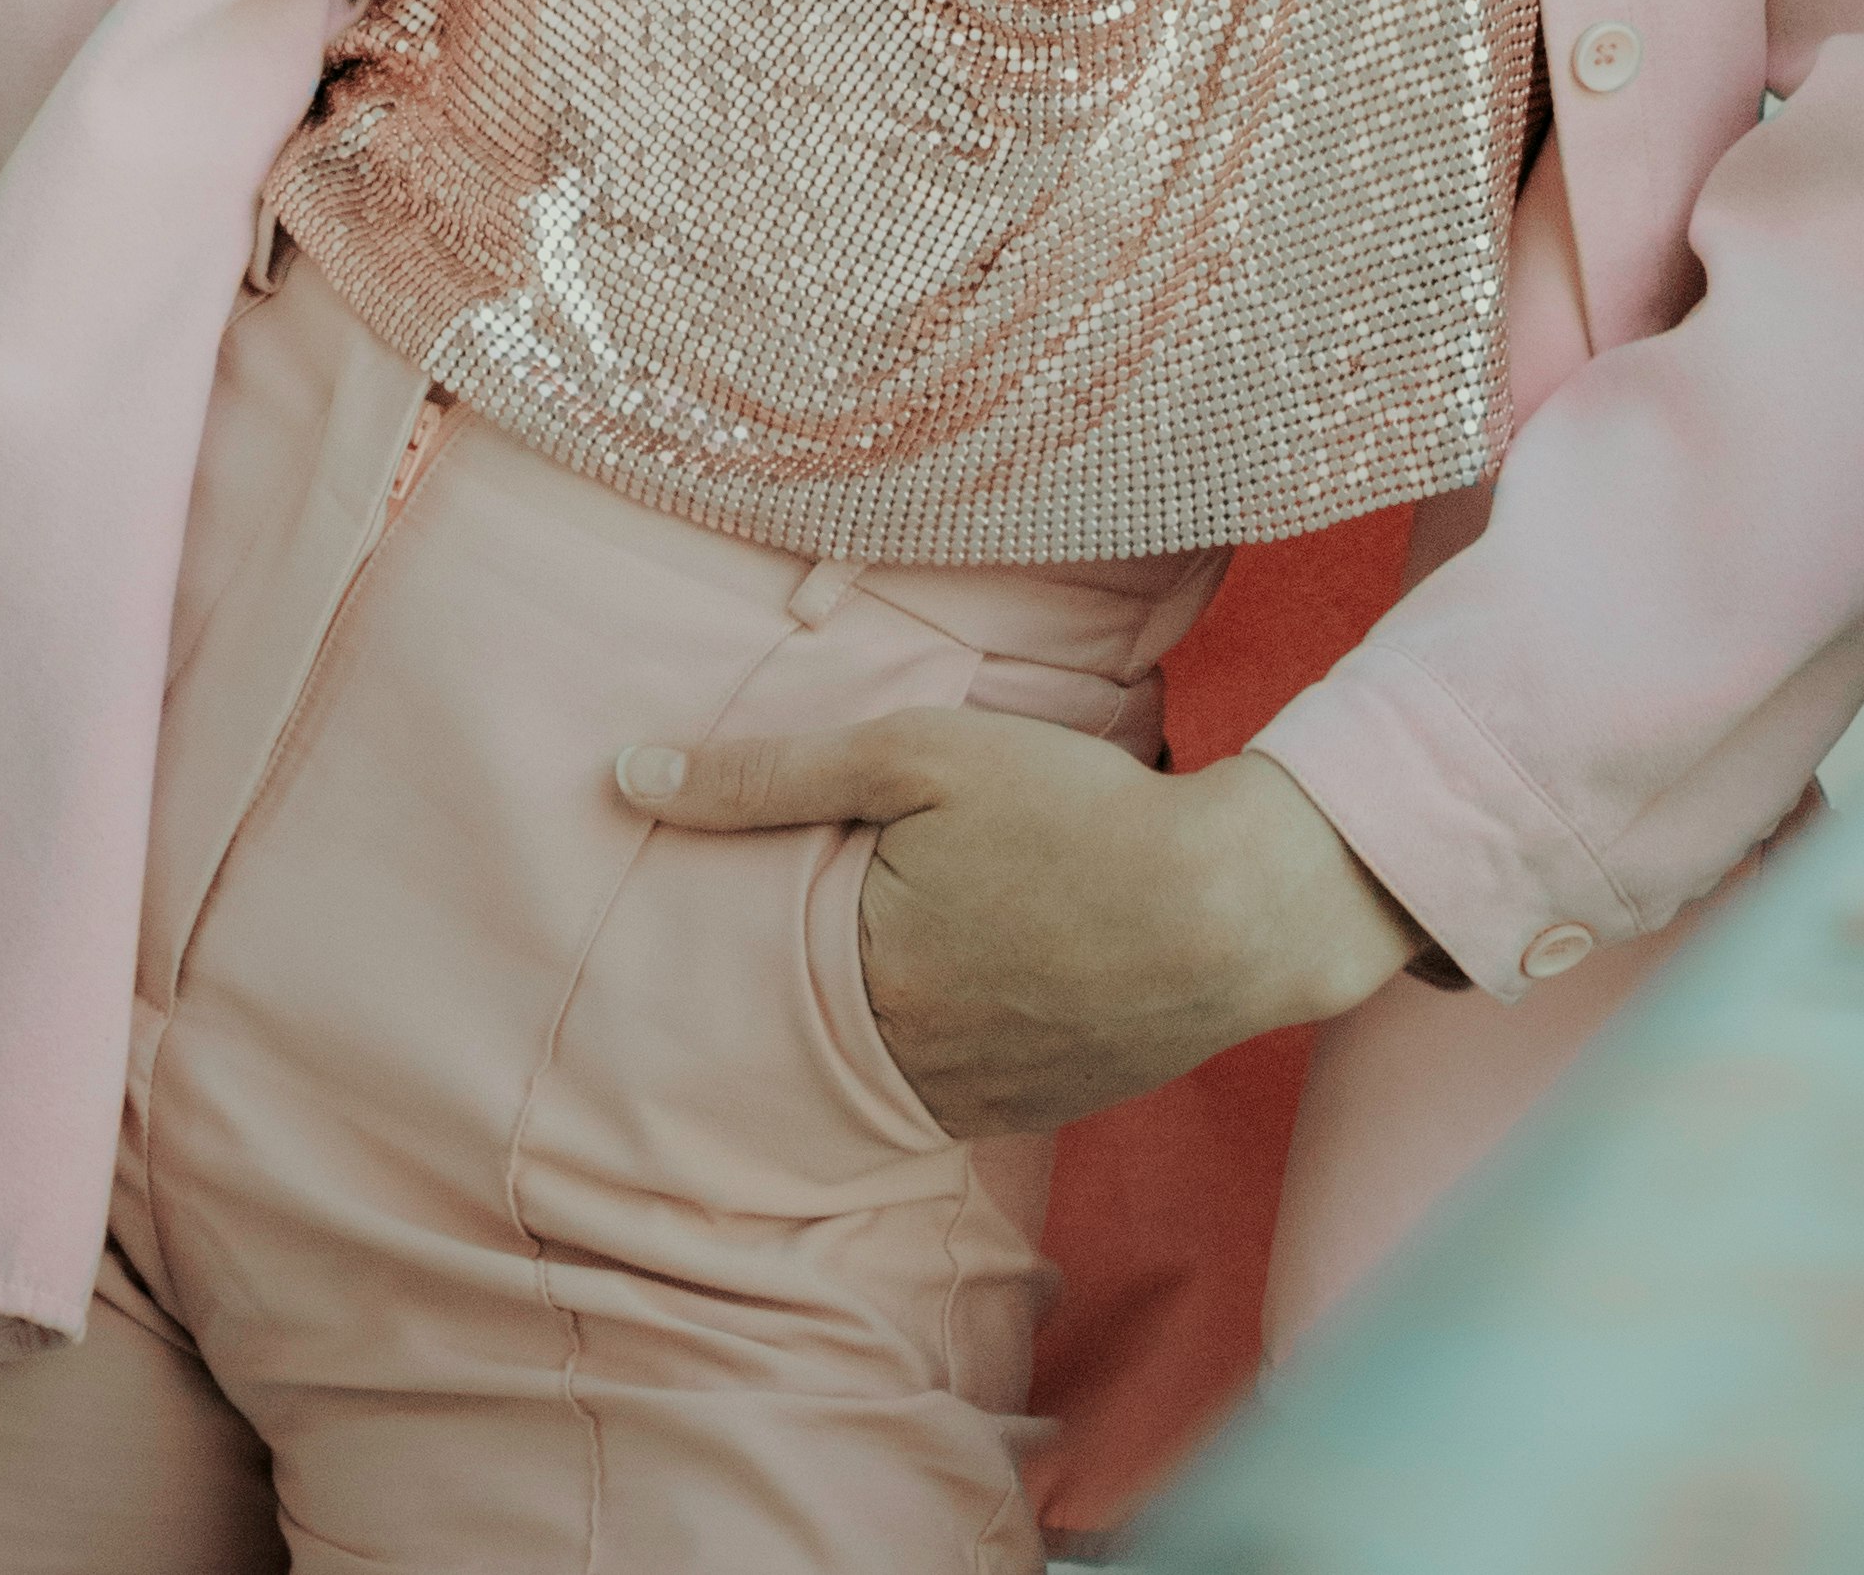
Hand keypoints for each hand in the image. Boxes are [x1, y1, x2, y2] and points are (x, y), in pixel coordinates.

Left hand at [615, 714, 1415, 1138]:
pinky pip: (956, 1079)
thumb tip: (625, 777)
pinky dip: (949, 1031)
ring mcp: (978, 1100)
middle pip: (815, 1019)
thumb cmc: (1074, 812)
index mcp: (861, 984)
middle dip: (808, 967)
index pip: (754, 967)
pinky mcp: (1040, 1107)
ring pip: (884, 1056)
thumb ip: (769, 774)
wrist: (1237, 908)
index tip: (731, 887)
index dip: (746, 913)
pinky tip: (976, 974)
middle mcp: (907, 1066)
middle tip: (856, 900)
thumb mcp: (916, 757)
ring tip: (919, 936)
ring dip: (879, 1007)